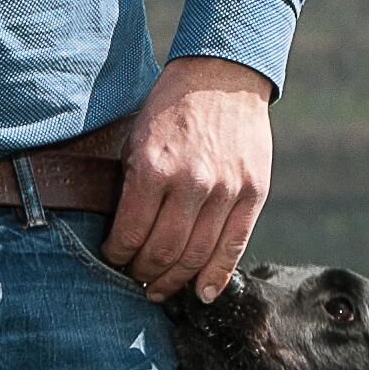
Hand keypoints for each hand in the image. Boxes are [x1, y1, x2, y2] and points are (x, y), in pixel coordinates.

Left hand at [103, 55, 274, 301]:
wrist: (221, 77)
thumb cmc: (171, 109)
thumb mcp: (137, 140)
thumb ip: (132, 187)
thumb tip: (124, 235)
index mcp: (152, 168)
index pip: (130, 233)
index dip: (118, 255)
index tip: (114, 259)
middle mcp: (190, 182)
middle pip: (164, 251)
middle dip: (144, 273)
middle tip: (136, 279)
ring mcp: (226, 189)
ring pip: (197, 256)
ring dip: (175, 280)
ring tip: (160, 288)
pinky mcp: (253, 192)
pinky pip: (234, 246)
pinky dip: (216, 276)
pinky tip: (202, 292)